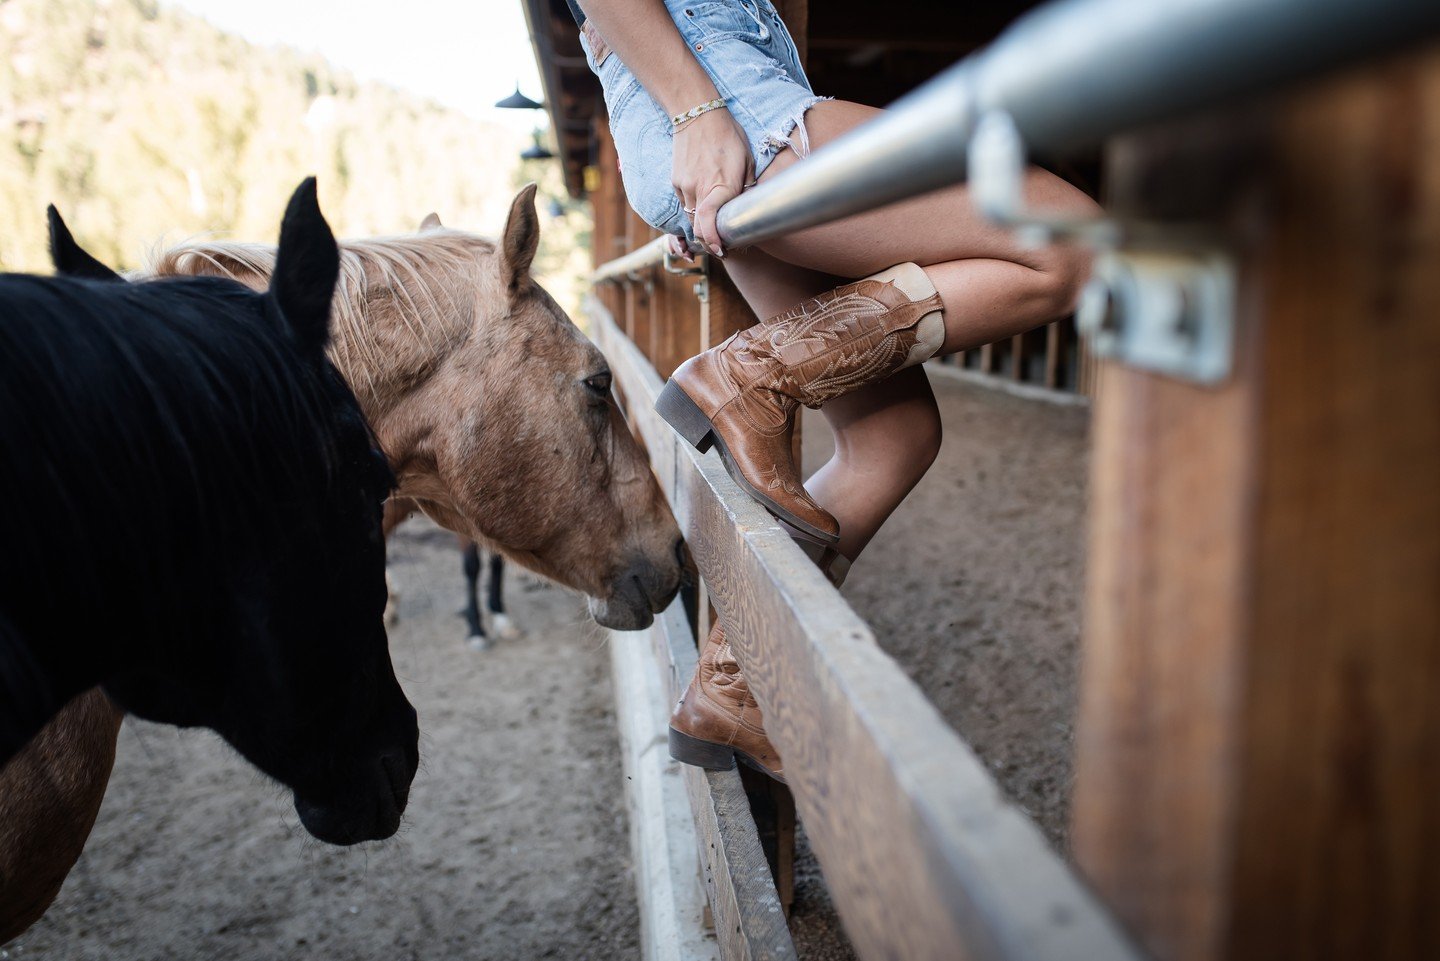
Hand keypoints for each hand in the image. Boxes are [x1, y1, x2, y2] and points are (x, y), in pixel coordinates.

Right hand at [672, 107, 752, 257]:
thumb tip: (746, 212)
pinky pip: (685, 203)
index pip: (709, 224)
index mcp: (720, 185)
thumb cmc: (728, 137)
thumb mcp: (747, 163)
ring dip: (702, 225)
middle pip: (699, 228)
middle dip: (710, 240)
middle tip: (722, 245)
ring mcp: (684, 185)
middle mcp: (699, 189)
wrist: (697, 114)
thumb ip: (745, 190)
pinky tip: (705, 200)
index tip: (723, 250)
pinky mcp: (676, 181)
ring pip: (692, 217)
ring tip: (715, 223)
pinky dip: (695, 208)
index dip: (715, 242)